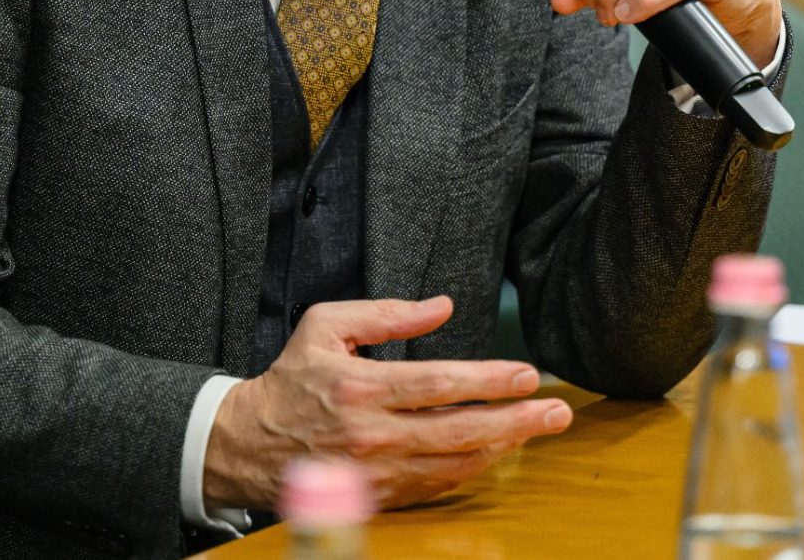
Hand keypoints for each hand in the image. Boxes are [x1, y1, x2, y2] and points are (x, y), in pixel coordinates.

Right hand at [203, 295, 572, 512]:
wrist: (248, 445)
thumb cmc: (291, 379)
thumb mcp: (326, 326)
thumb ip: (386, 314)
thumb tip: (441, 306)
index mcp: (359, 387)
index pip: (439, 384)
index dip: (489, 381)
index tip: (527, 374)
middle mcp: (371, 434)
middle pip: (458, 431)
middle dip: (515, 421)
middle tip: (556, 412)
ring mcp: (375, 472)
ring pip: (453, 465)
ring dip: (503, 448)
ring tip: (539, 429)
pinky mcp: (378, 496)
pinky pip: (435, 485)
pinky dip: (472, 469)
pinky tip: (498, 452)